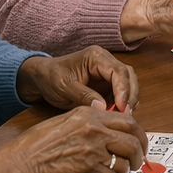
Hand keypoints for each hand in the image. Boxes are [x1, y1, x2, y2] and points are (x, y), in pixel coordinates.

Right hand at [0, 103, 147, 172]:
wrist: (20, 165)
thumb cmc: (35, 146)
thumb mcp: (64, 122)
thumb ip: (88, 123)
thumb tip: (107, 131)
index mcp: (89, 115)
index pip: (127, 120)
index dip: (137, 133)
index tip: (138, 142)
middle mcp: (95, 130)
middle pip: (133, 140)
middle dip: (139, 154)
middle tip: (137, 162)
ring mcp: (93, 150)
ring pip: (125, 161)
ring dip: (125, 172)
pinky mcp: (89, 171)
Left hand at [16, 48, 139, 113]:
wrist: (42, 77)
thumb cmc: (51, 78)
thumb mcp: (64, 88)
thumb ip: (83, 96)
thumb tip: (103, 108)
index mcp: (96, 56)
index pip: (118, 71)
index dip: (124, 90)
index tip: (123, 108)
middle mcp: (105, 61)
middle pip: (128, 75)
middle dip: (130, 95)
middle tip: (128, 114)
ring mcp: (107, 71)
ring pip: (128, 83)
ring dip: (129, 99)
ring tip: (125, 116)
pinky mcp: (106, 83)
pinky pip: (120, 91)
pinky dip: (123, 102)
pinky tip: (120, 113)